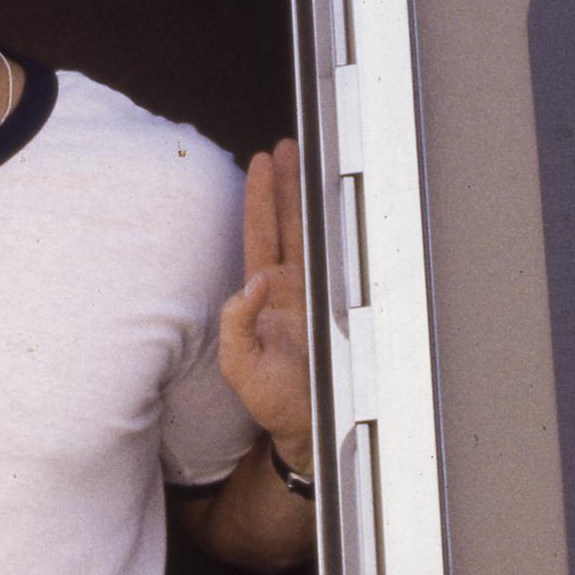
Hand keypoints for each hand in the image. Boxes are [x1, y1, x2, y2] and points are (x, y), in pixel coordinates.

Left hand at [218, 138, 311, 475]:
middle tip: (286, 147)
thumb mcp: (239, 367)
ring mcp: (315, 294)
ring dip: (308, 196)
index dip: (258, 199)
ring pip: (311, 234)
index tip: (260, 163)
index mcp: (262, 297)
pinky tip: (339, 203)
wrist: (312, 428)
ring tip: (306, 160)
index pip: (258, 235)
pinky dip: (337, 229)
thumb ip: (236, 325)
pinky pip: (336, 259)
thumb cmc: (273, 402)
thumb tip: (251, 283)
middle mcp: (287, 289)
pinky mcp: (337, 304)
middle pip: (285, 223)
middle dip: (284, 183)